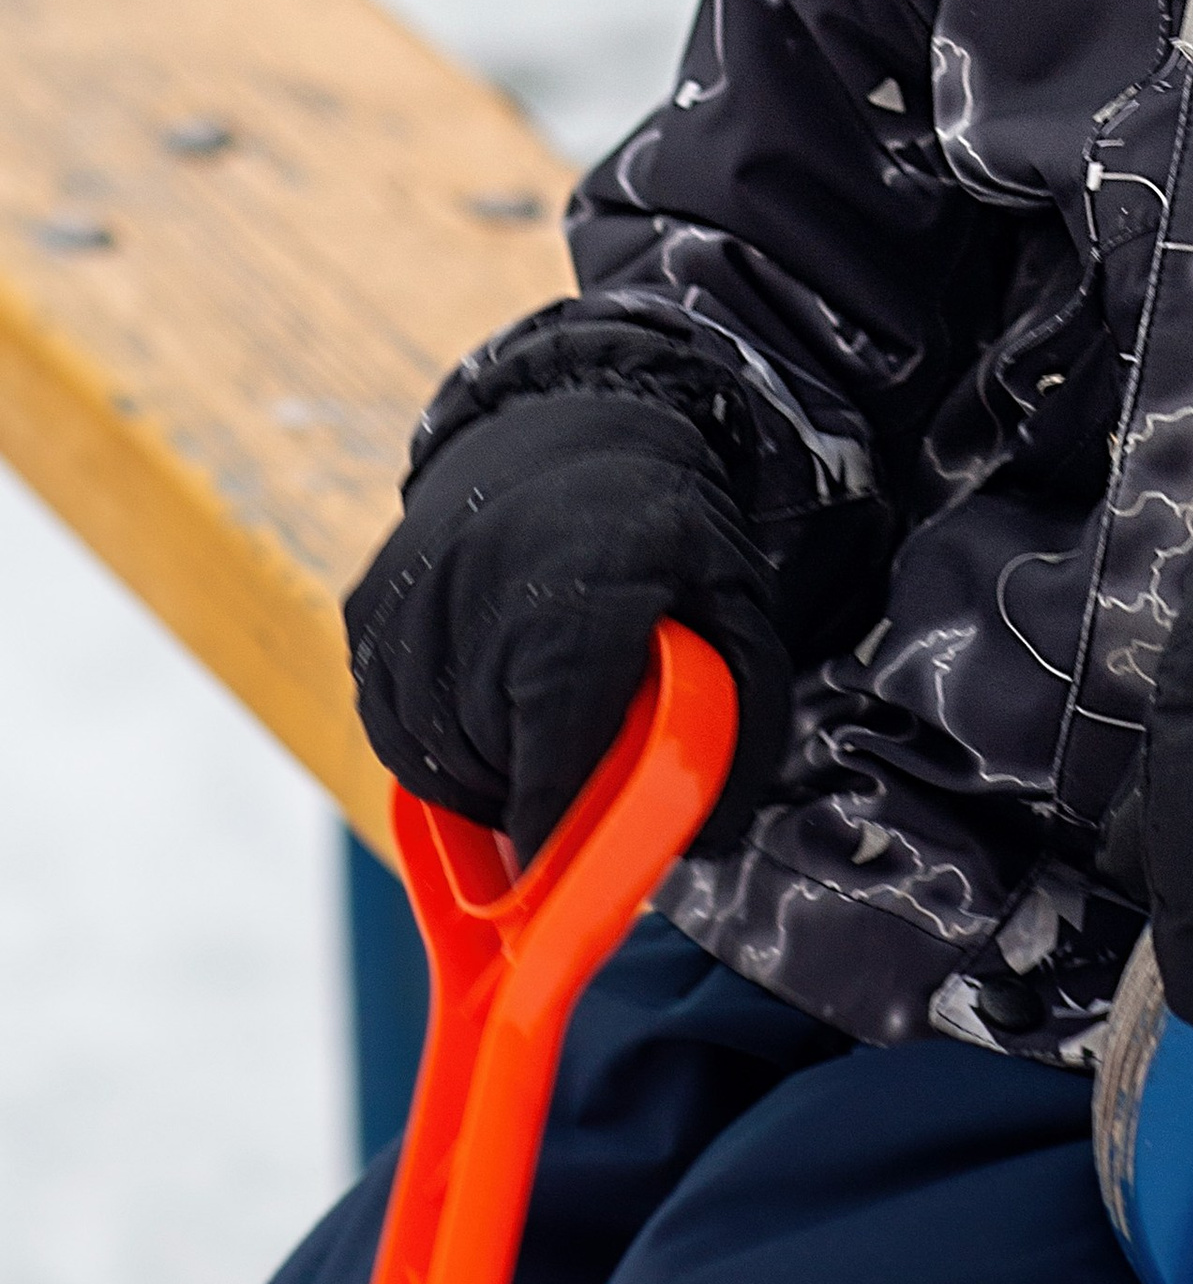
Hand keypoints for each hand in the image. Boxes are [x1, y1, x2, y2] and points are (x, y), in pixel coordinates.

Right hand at [345, 390, 791, 860]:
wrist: (570, 427)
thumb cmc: (665, 532)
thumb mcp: (736, 612)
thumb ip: (736, 727)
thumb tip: (703, 842)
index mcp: (577, 606)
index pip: (547, 759)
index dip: (554, 826)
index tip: (565, 856)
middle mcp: (475, 604)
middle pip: (488, 769)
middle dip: (534, 787)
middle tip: (579, 753)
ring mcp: (407, 606)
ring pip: (431, 758)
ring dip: (482, 764)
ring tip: (536, 706)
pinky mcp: (365, 611)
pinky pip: (391, 722)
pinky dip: (436, 730)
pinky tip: (487, 683)